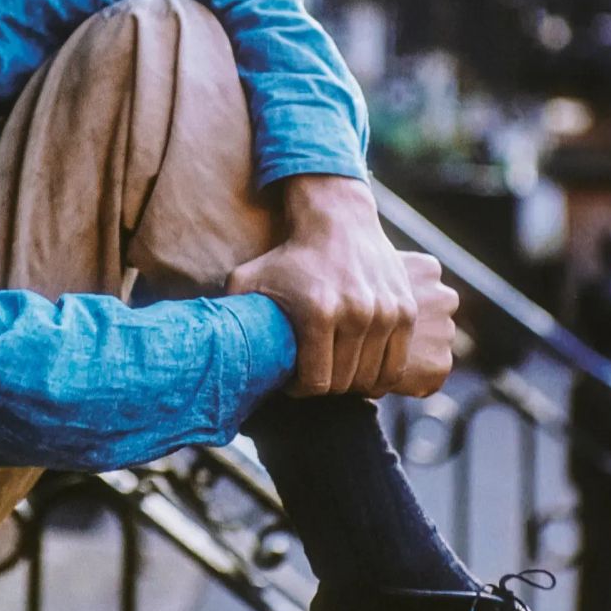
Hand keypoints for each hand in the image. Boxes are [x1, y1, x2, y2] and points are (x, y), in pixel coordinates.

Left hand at [224, 176, 455, 399]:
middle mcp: (357, 314)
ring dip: (352, 382)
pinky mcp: (405, 311)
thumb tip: (205, 347)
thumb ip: (228, 312)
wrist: (338, 221)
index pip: (316, 383)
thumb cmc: (288, 255)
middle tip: (313, 373)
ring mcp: (386, 313)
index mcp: (319, 313)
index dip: (301, 389)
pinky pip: (396, 365)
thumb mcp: (248, 279)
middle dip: (325, 385)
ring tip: (335, 369)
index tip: (293, 379)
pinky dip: (379, 374)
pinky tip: (359, 365)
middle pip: (344, 383)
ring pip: (372, 378)